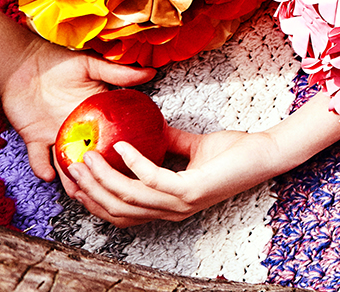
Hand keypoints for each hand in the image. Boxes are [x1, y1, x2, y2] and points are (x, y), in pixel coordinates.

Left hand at [0, 37, 155, 182]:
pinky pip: (38, 158)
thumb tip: (149, 72)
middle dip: (98, 173)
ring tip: (81, 191)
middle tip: (108, 187)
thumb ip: (117, 73)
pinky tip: (48, 175)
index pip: (112, 136)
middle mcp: (79, 129)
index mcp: (96, 115)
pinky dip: (41, 168)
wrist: (23, 65)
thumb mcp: (91, 65)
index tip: (134, 164)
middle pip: (92, 156)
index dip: (121, 151)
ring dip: (72, 178)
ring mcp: (57, 135)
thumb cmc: (58, 62)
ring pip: (68, 164)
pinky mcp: (35, 139)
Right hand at [60, 125, 268, 225]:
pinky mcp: (192, 190)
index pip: (120, 213)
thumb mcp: (195, 148)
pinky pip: (153, 179)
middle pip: (116, 209)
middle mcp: (171, 210)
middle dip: (89, 189)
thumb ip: (170, 144)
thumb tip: (150, 127)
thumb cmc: (236, 153)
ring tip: (87, 155)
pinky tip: (121, 147)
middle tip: (71, 165)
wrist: (267, 153)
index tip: (74, 179)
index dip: (93, 199)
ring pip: (128, 197)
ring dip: (103, 176)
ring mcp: (181, 203)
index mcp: (168, 206)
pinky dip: (134, 162)